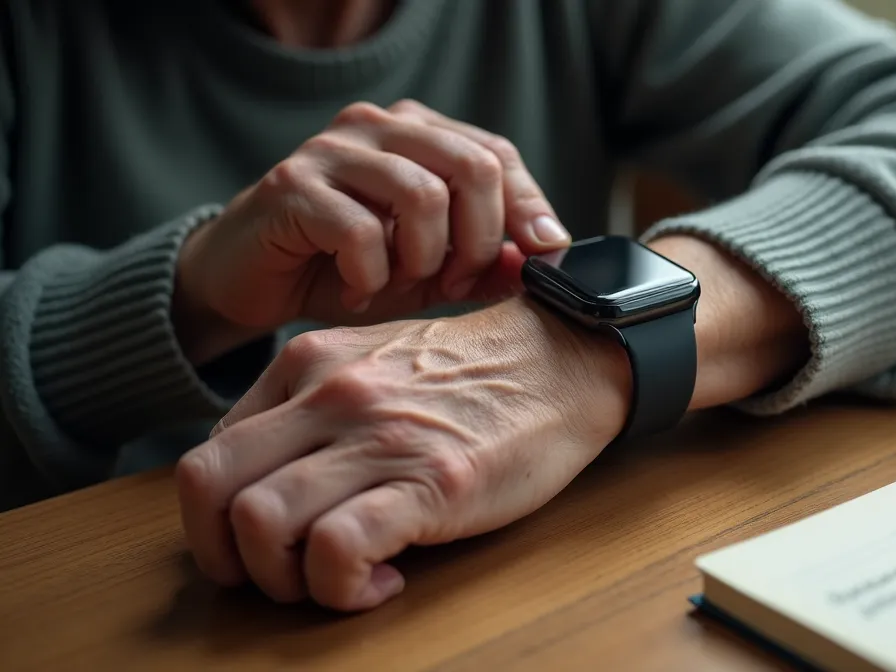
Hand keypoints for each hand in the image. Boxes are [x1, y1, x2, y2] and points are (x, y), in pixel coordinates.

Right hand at [173, 99, 571, 363]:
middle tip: (457, 285)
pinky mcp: (293, 185)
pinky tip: (357, 293)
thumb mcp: (430, 270)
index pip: (497, 155)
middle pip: (472, 166)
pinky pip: (362, 232)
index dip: (527, 211)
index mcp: (419, 133)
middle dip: (479, 241)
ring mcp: (334, 150)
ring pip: (423, 196)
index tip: (540, 260)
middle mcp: (379, 127)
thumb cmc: (345, 269)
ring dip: (425, 260)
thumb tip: (546, 257)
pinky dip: (371, 276)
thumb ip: (486, 261)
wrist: (249, 281)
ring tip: (403, 286)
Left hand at [175, 299, 629, 610]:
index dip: (224, 520)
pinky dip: (342, 589)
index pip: (211, 455)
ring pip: (259, 523)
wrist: (565, 361)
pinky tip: (382, 583)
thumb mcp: (375, 364)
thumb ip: (313, 407)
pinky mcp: (430, 482)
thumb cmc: (475, 375)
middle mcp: (330, 394)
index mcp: (309, 364)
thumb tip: (265, 480)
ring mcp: (378, 437)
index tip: (276, 541)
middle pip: (208, 487)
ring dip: (284, 580)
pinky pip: (337, 551)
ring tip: (337, 581)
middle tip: (280, 576)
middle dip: (225, 557)